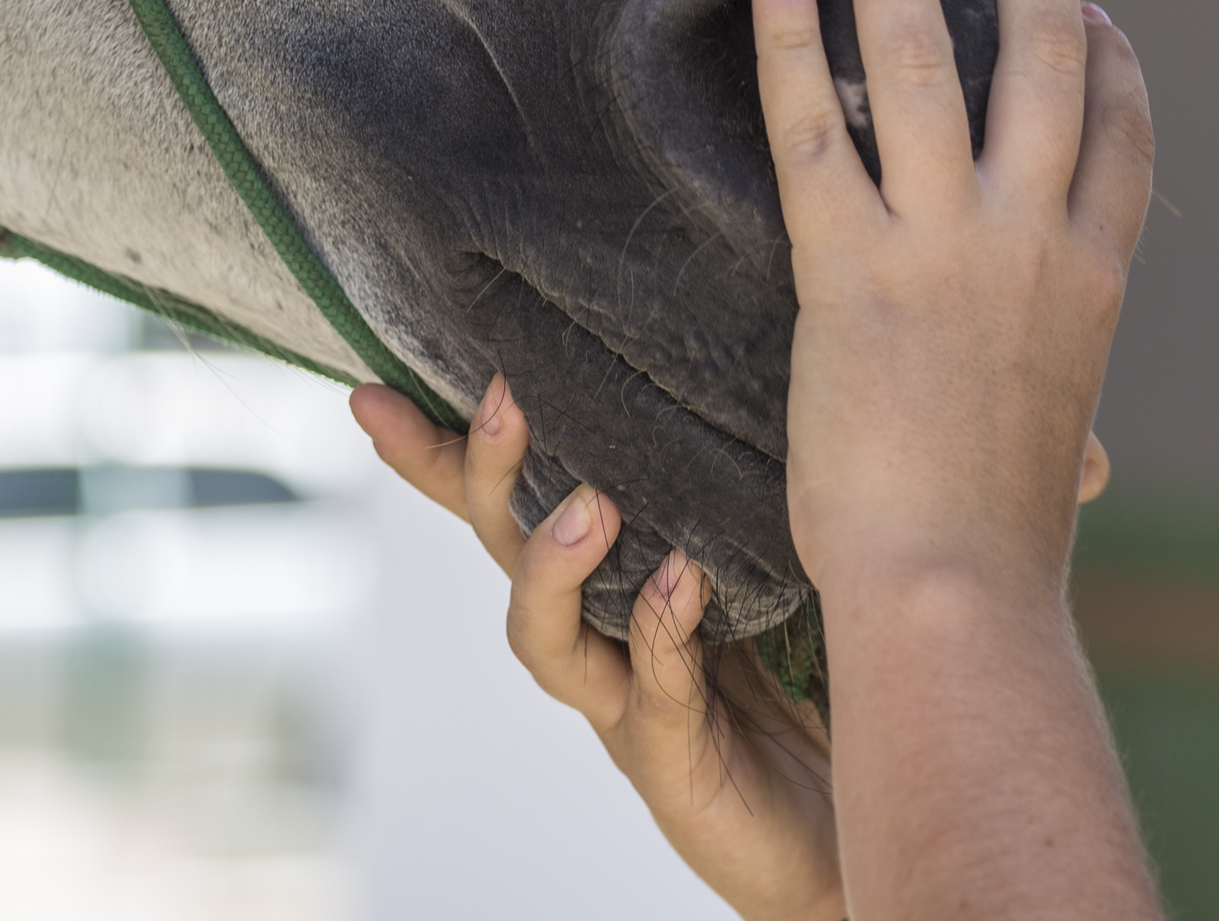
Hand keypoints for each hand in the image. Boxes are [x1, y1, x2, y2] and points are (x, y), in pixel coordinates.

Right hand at [352, 378, 844, 920]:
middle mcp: (594, 642)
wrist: (844, 827)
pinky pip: (654, 696)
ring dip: (555, 565)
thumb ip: (728, 502)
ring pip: (547, 639)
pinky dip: (659, 636)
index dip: (440, 455)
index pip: (505, 511)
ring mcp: (623, 706)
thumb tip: (721, 391)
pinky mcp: (673, 764)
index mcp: (603, 584)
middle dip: (486, 475)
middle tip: (503, 400)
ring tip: (591, 503)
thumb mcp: (767, 569)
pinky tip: (678, 580)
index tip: (375, 396)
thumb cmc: (806, 689)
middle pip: (505, 553)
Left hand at [753, 0, 1150, 601]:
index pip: (1121, 138)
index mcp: (1090, 284)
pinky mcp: (848, 265)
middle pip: (1045, 63)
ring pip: (929, 62)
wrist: (951, 587)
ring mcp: (944, 244)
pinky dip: (789, 43)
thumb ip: (1064, 418)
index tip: (1091, 10)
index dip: (1110, 61)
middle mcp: (1032, 241)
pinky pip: (812, 126)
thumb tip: (1083, 448)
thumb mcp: (1052, 454)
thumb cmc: (991, 543)